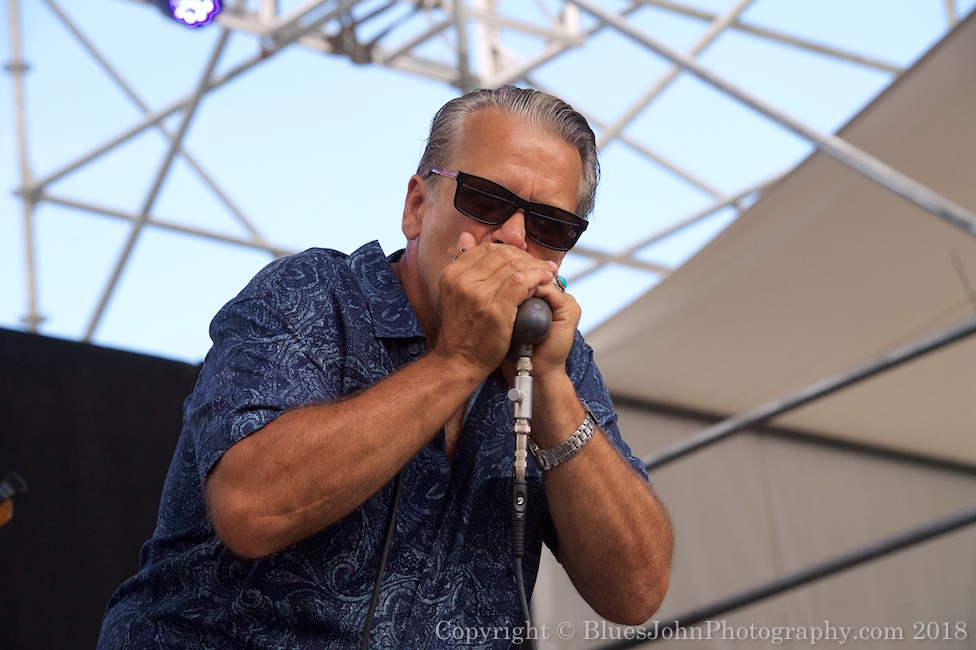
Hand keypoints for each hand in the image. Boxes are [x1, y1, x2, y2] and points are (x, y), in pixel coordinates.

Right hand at [431, 233, 560, 376]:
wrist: (459, 361)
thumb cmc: (462, 330)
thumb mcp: (455, 292)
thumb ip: (463, 265)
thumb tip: (467, 236)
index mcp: (452, 273)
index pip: (486, 249)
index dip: (510, 251)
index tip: (524, 259)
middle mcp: (462, 280)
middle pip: (502, 255)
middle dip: (526, 257)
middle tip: (542, 266)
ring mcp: (477, 294)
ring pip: (514, 267)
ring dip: (535, 268)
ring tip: (547, 273)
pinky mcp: (495, 309)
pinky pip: (521, 283)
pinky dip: (536, 278)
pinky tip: (544, 282)